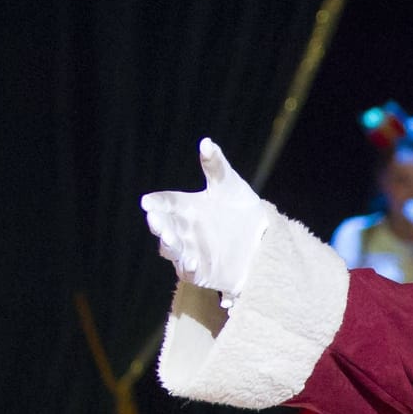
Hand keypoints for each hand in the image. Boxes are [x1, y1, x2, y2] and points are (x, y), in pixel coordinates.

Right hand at [141, 139, 274, 303]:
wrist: (264, 238)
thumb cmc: (241, 209)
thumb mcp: (230, 186)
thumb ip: (216, 167)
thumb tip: (207, 142)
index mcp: (186, 206)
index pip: (166, 202)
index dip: (156, 202)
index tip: (148, 201)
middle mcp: (183, 228)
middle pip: (164, 226)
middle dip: (158, 222)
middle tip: (155, 218)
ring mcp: (189, 250)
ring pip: (171, 249)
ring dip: (168, 243)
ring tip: (169, 237)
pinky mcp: (199, 271)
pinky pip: (188, 271)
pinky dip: (186, 266)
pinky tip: (191, 261)